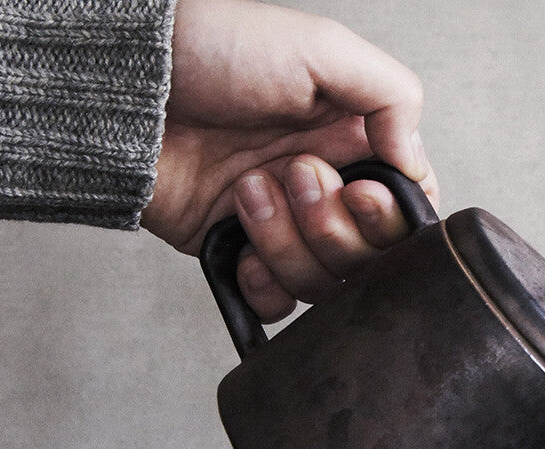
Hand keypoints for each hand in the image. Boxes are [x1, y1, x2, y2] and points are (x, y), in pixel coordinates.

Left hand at [141, 0, 438, 320]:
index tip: (359, 191)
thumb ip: (392, 96)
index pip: (407, 211)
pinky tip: (240, 238)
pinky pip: (279, 303)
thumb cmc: (215, 51)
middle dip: (333, 227)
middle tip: (295, 175)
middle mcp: (325, 192)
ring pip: (325, 284)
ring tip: (248, 189)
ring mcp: (284, 229)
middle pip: (369, 258)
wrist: (129, 87)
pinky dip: (264, 282)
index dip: (389, 218)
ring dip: (289, 242)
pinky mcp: (241, 256)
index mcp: (353, 146)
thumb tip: (415, 164)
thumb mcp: (321, 48)